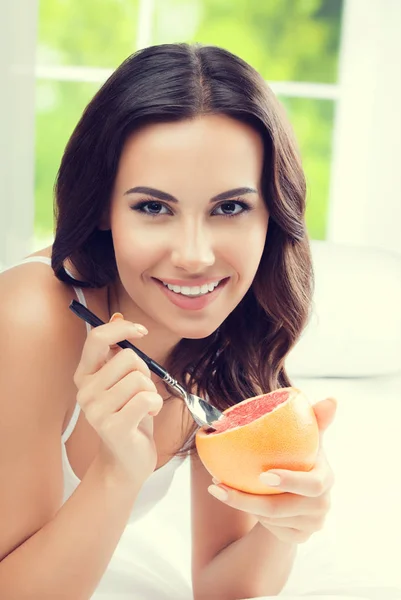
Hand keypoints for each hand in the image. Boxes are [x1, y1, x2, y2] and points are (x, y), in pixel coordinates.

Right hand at [73, 313, 162, 487]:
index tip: (142, 331)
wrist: (127, 460)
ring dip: (151, 392)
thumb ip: (118, 352)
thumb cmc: (130, 415)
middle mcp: (84, 390)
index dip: (122, 328)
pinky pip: (145, 398)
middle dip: (145, 371)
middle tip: (141, 391)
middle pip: (128, 357)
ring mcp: (95, 410)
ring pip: (140, 379)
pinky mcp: (112, 426)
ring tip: (144, 406)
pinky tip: (148, 415)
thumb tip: (118, 315)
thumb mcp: (124, 380)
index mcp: (85, 374)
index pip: (98, 337)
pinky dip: (155, 404)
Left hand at [208, 397, 336, 543]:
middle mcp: (322, 504)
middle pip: (281, 508)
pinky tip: (233, 499)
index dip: (289, 482)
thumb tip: (332, 399)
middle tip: (220, 485)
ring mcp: (311, 524)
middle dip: (248, 500)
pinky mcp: (298, 537)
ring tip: (218, 486)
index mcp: (326, 478)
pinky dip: (250, 515)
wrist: (298, 492)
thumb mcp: (306, 439)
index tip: (263, 475)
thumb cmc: (300, 457)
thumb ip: (315, 419)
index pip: (313, 485)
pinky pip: (270, 530)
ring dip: (242, 503)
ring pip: (270, 520)